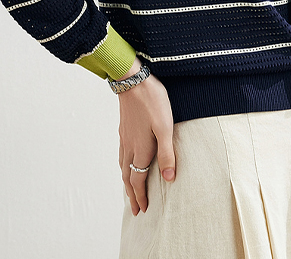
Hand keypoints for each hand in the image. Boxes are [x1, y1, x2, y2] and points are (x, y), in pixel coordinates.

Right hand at [116, 60, 175, 214]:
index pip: (138, 180)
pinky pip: (121, 154)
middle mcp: (129, 146)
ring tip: (129, 189)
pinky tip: (126, 161)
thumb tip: (169, 179)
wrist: (133, 81)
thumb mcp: (165, 127)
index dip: (140, 196)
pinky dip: (123, 166)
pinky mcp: (123, 128)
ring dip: (126, 181)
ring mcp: (124, 137)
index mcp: (140, 149)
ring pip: (122, 166)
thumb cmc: (152, 102)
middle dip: (131, 194)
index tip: (143, 210)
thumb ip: (167, 154)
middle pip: (127, 176)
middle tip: (135, 209)